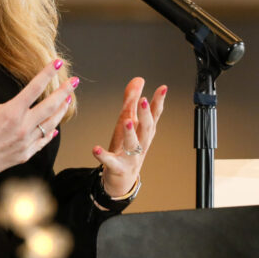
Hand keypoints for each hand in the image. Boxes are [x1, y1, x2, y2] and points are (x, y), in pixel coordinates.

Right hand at [0, 59, 76, 185]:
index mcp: (12, 111)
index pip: (34, 87)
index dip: (47, 73)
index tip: (57, 63)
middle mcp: (23, 126)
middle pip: (50, 105)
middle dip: (64, 92)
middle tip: (74, 81)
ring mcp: (27, 141)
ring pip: (51, 123)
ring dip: (61, 110)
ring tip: (67, 100)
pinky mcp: (26, 153)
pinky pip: (43, 141)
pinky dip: (51, 133)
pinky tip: (55, 128)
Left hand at [93, 77, 166, 196]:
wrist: (122, 178)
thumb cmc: (126, 147)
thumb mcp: (128, 120)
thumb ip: (132, 100)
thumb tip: (139, 79)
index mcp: (144, 131)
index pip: (154, 114)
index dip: (158, 101)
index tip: (163, 88)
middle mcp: (141, 143)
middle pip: (146, 128)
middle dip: (146, 114)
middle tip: (144, 100)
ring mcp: (130, 156)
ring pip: (132, 144)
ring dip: (130, 133)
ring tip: (126, 122)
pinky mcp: (117, 167)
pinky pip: (110, 161)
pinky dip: (103, 156)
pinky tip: (95, 149)